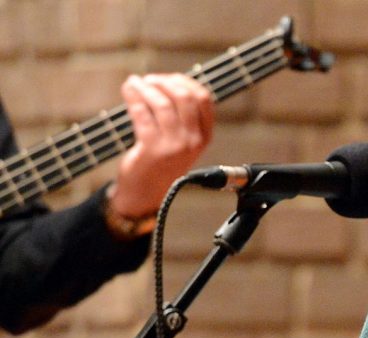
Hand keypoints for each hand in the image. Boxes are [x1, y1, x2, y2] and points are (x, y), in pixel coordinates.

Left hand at [108, 73, 214, 217]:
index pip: (204, 99)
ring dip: (147, 88)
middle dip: (165, 82)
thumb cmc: (162, 162)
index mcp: (204, 136)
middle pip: (185, 97)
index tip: (169, 78)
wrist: (147, 194)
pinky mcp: (152, 149)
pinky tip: (128, 91)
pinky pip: (142, 114)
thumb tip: (169, 81)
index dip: (186, 82)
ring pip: (162, 104)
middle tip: (150, 81)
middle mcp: (193, 141)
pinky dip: (133, 97)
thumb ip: (183, 117)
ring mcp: (174, 146)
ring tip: (135, 83)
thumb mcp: (183, 141)